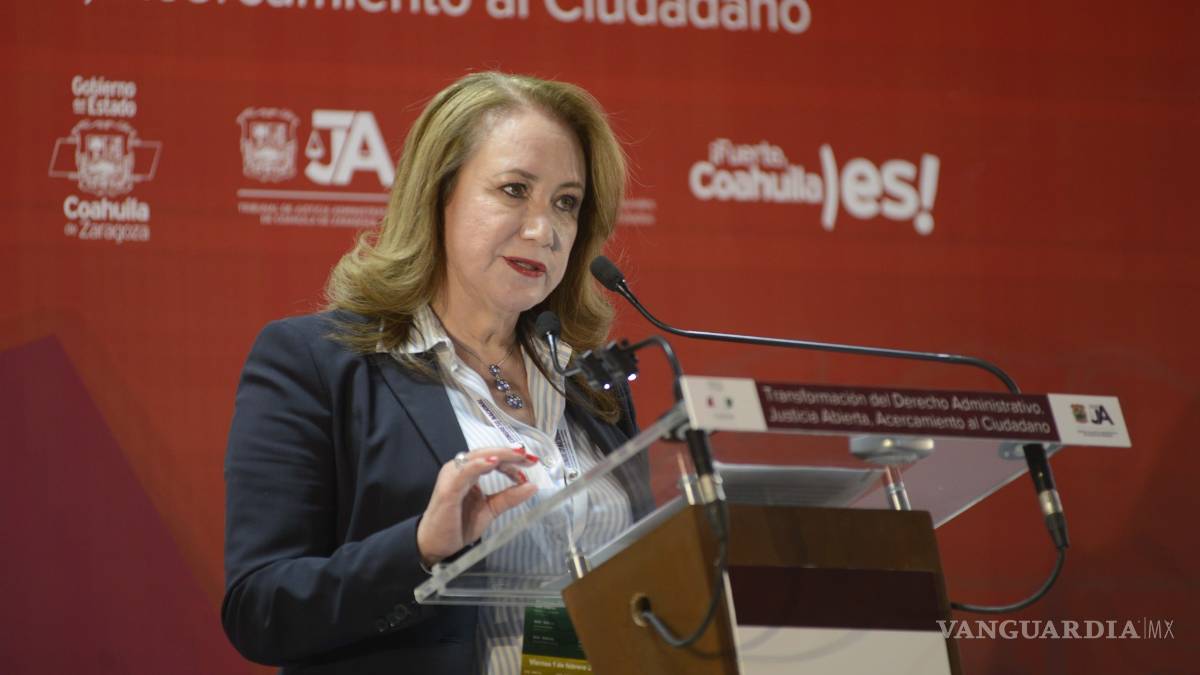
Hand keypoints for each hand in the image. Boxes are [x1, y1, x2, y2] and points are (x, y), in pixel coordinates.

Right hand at [416, 446, 539, 566]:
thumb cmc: (458, 525)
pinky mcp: (448, 489)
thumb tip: (532, 486)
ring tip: (517, 455)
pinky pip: (464, 472)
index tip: (531, 463)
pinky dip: (478, 465)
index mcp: (469, 472)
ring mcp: (452, 477)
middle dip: (509, 452)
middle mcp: (460, 470)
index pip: (493, 458)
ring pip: (477, 457)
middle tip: (528, 455)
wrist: (437, 546)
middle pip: (487, 453)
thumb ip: (509, 497)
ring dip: (498, 455)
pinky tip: (493, 463)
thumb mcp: (490, 509)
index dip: (513, 459)